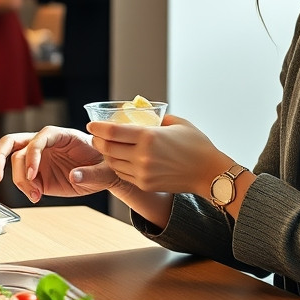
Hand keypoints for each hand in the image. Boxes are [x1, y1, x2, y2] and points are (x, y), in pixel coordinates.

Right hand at [0, 127, 139, 202]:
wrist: (103, 173)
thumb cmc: (105, 165)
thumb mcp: (105, 170)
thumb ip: (90, 173)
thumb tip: (73, 176)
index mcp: (61, 135)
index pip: (38, 138)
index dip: (32, 155)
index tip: (32, 175)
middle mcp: (44, 143)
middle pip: (12, 141)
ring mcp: (37, 158)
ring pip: (13, 163)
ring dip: (19, 181)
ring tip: (35, 195)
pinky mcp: (36, 173)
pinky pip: (20, 178)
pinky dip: (23, 188)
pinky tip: (36, 196)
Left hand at [85, 114, 232, 197]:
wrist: (208, 173)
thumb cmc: (197, 145)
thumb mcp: (178, 123)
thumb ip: (158, 118)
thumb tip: (144, 115)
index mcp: (149, 136)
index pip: (113, 131)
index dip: (98, 127)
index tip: (91, 124)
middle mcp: (142, 155)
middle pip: (108, 148)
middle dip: (98, 140)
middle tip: (96, 135)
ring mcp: (142, 172)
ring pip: (113, 162)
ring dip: (106, 154)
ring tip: (106, 146)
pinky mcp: (145, 184)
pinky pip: (123, 174)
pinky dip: (118, 165)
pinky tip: (119, 159)